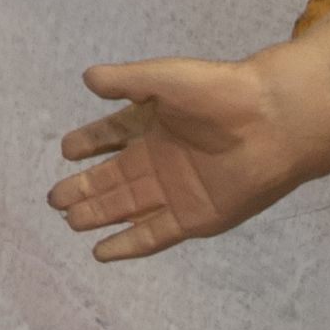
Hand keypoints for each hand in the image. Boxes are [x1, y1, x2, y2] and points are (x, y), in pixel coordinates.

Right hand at [48, 55, 313, 259]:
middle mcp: (165, 159)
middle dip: (86, 187)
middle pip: (116, 177)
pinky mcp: (194, 218)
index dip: (90, 143)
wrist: (274, 122)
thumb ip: (127, 81)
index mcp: (157, 123)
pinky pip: (153, 234)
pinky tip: (100, 251)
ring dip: (99, 213)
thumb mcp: (165, 77)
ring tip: (69, 220)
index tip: (66, 150)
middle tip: (55, 198)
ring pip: (128, 206)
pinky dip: (127, 243)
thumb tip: (88, 79)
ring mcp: (178, 191)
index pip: (114, 135)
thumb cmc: (221, 92)